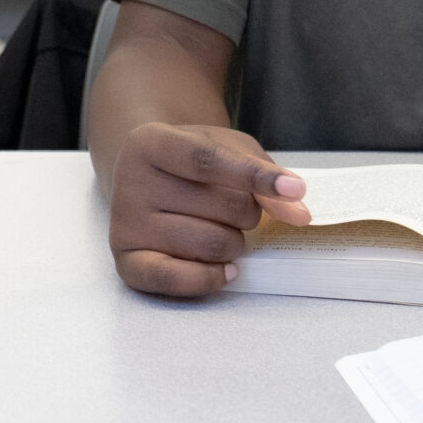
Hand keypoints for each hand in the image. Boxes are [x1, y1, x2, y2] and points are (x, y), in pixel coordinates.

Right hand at [108, 123, 307, 298]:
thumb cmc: (191, 162)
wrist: (145, 179)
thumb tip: (298, 212)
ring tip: (226, 232)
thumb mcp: (227, 149)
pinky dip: (212, 278)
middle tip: (240, 210)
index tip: (294, 189)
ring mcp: (125, 224)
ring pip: (209, 245)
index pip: (206, 161)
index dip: (253, 176)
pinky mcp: (126, 262)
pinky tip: (226, 268)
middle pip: (219, 206)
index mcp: (149, 142)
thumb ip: (263, 173)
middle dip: (248, 213)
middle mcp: (130, 182)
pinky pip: (176, 279)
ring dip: (235, 244)